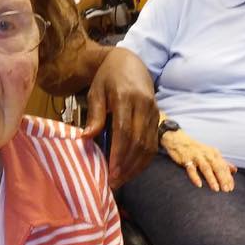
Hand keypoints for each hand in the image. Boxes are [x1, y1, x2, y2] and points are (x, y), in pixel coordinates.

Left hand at [82, 48, 158, 187]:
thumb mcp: (96, 92)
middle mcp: (143, 105)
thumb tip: (86, 138)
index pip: (124, 131)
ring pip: (148, 145)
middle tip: (114, 182)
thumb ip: (94, 115)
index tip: (110, 171)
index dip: (118, 153)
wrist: (129, 61)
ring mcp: (153, 112)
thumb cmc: (107, 77)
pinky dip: (144, 159)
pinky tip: (133, 170)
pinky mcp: (157, 117)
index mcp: (126, 97)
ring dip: (136, 166)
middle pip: (137, 141)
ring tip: (122, 180)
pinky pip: (153, 143)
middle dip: (126, 165)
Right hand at [160, 129, 236, 191]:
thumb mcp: (210, 153)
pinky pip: (191, 169)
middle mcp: (207, 154)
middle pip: (217, 167)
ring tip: (216, 189)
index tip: (231, 187)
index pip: (224, 166)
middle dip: (223, 179)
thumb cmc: (195, 149)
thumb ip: (222, 162)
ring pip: (206, 168)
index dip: (228, 177)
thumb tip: (234, 170)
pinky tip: (199, 184)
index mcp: (214, 153)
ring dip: (211, 179)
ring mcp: (196, 157)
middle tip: (227, 189)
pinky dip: (195, 177)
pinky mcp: (186, 159)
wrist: (178, 139)